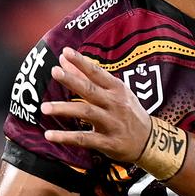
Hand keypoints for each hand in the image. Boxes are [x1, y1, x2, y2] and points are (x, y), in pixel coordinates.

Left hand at [41, 47, 152, 161]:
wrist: (150, 141)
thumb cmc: (127, 111)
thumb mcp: (115, 92)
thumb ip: (88, 77)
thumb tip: (64, 59)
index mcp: (117, 89)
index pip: (97, 72)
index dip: (82, 62)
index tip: (66, 52)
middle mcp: (115, 104)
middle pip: (90, 90)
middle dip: (72, 80)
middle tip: (55, 72)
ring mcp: (112, 123)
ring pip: (86, 113)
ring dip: (64, 109)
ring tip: (44, 108)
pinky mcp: (108, 143)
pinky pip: (84, 139)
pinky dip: (66, 137)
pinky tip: (49, 135)